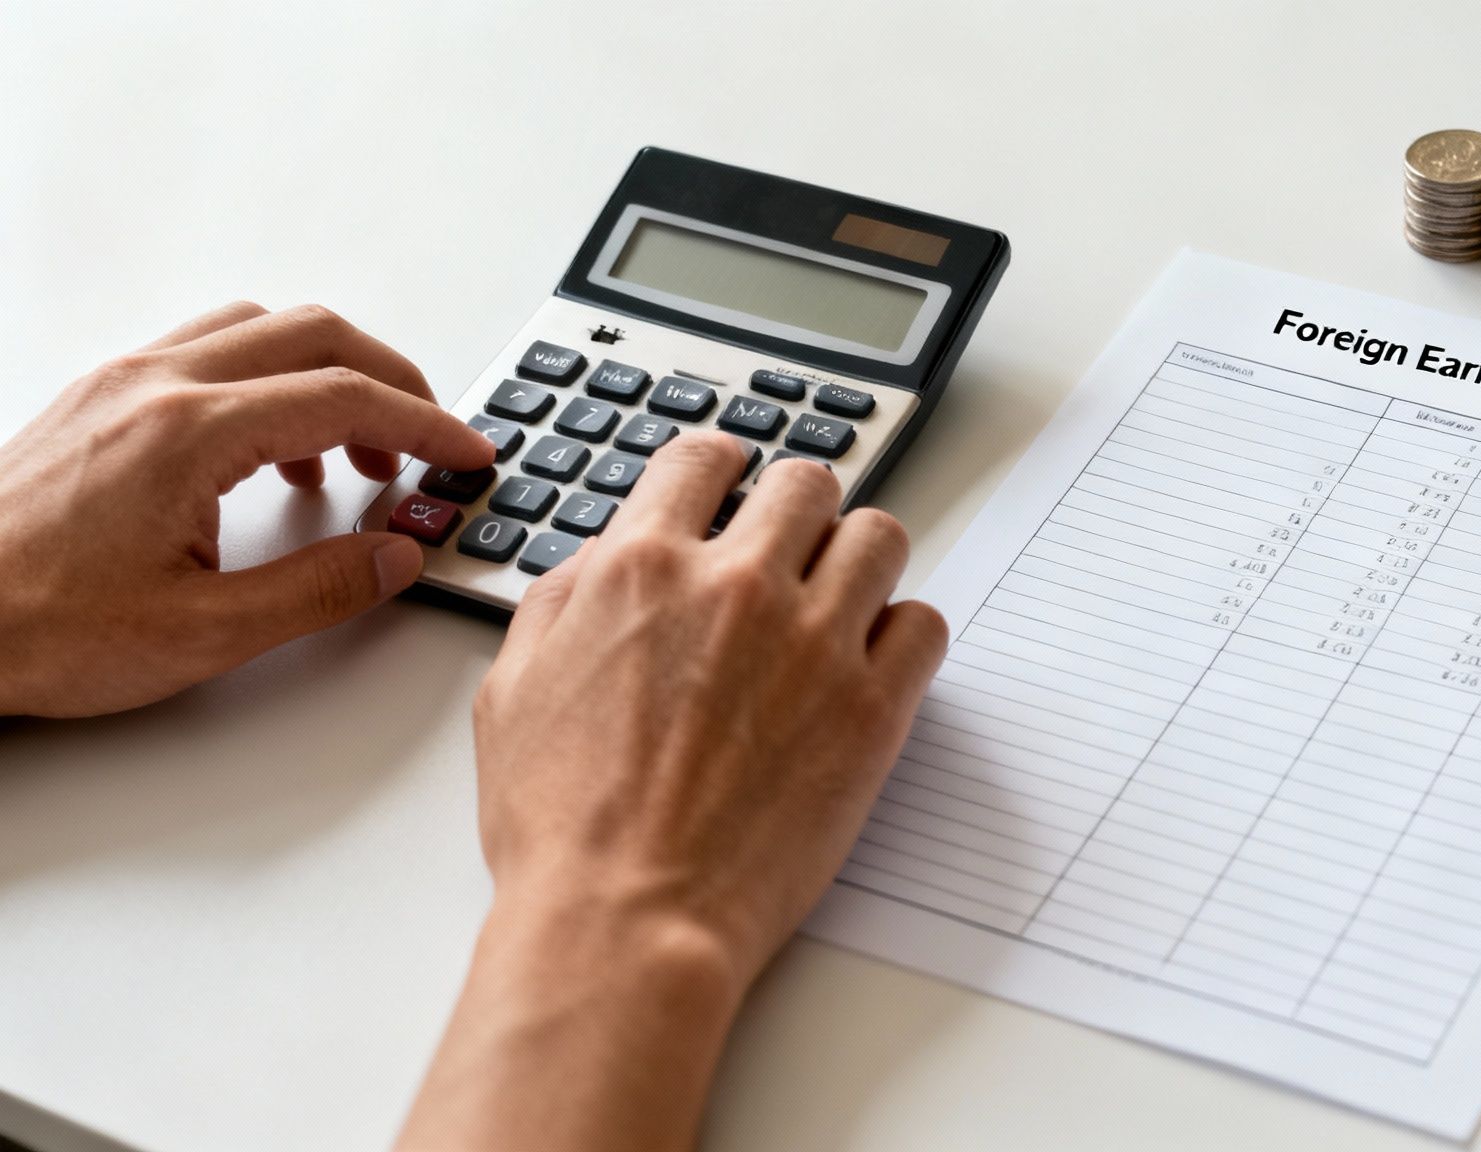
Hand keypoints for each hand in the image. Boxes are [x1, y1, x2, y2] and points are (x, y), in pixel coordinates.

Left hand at [0, 302, 495, 716]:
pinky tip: (273, 452)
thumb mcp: (201, 633)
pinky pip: (209, 352)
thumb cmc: (36, 626)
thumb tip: (392, 559)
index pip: (345, 398)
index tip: (467, 451)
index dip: (426, 425)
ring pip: (259, 329)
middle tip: (430, 441)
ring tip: (356, 454)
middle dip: (392, 382)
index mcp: (188, 433)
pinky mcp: (99, 400)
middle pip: (313, 334)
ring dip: (328, 374)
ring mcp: (121, 384)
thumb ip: (317, 590)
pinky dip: (270, 382)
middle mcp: (155, 386)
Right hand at [400, 433, 947, 1151]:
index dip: (721, 468)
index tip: (732, 486)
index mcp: (641, 570)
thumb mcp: (513, 690)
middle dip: (798, 511)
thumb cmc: (566, 827)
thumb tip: (604, 564)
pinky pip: (924, 625)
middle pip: (807, 483)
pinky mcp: (872, 708)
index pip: (703, 458)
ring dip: (859, 560)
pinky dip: (903, 636)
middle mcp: (735, 587)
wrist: (628, 919)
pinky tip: (871, 665)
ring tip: (841, 602)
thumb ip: (564, 602)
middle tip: (792, 551)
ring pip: (880, 536)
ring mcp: (814, 643)